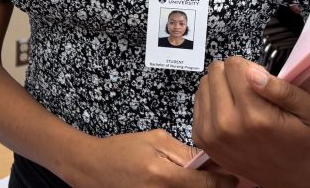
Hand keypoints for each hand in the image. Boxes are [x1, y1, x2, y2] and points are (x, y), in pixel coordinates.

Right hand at [66, 130, 236, 187]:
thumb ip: (185, 152)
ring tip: (195, 179)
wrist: (91, 168)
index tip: (233, 177)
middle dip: (211, 187)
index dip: (224, 181)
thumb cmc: (121, 150)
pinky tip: (179, 184)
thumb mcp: (154, 140)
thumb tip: (213, 162)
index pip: (208, 185)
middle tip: (216, 178)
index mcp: (163, 176)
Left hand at [193, 56, 309, 187]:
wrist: (286, 176)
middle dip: (234, 75)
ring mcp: (210, 133)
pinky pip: (197, 100)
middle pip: (216, 71)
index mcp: (254, 116)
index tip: (261, 81)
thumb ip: (280, 89)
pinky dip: (212, 101)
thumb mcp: (305, 112)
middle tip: (251, 92)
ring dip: (221, 87)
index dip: (250, 68)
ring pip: (204, 83)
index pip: (234, 65)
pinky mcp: (200, 137)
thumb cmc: (298, 141)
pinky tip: (230, 112)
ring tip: (241, 103)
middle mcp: (227, 124)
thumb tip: (251, 71)